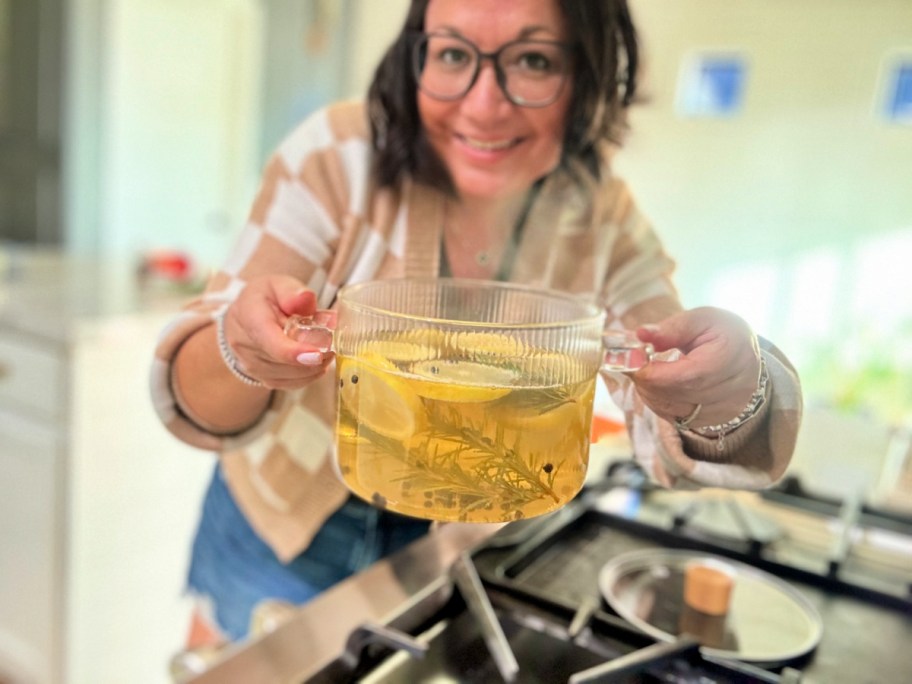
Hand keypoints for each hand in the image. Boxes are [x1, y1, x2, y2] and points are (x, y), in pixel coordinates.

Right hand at [222, 275, 336, 388]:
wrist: (244, 317)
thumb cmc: (265, 298)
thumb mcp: (277, 283)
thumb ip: (291, 291)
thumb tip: (306, 299)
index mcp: (250, 317)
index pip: (270, 341)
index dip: (295, 352)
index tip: (318, 354)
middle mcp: (246, 346)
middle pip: (284, 362)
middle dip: (314, 357)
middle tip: (334, 345)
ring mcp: (252, 365)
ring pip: (289, 376)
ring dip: (314, 368)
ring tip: (328, 351)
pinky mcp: (262, 378)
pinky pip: (290, 384)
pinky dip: (308, 376)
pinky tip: (317, 363)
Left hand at [630, 307, 760, 428]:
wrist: (747, 359)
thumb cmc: (724, 334)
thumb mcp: (703, 319)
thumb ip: (672, 328)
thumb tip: (641, 334)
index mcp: (731, 358)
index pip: (689, 376)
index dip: (655, 372)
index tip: (634, 359)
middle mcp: (733, 390)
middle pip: (679, 395)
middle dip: (647, 380)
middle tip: (632, 363)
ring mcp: (724, 411)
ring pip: (674, 411)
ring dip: (650, 393)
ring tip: (644, 372)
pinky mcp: (712, 423)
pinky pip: (676, 419)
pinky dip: (659, 403)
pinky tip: (656, 387)